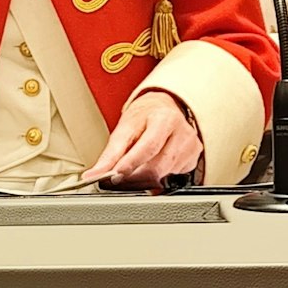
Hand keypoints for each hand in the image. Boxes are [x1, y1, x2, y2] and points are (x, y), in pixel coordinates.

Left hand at [84, 91, 201, 187]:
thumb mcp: (124, 129)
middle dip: (135, 177)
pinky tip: (153, 165)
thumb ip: (109, 155)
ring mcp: (191, 147)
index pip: (148, 147)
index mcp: (164, 119)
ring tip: (135, 169)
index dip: (131, 164)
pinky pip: (172, 178)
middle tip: (119, 178)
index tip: (115, 175)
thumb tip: (93, 175)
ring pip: (164, 176)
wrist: (163, 109)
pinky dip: (158, 177)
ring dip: (145, 179)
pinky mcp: (194, 158)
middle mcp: (182, 132)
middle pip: (157, 167)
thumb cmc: (143, 117)